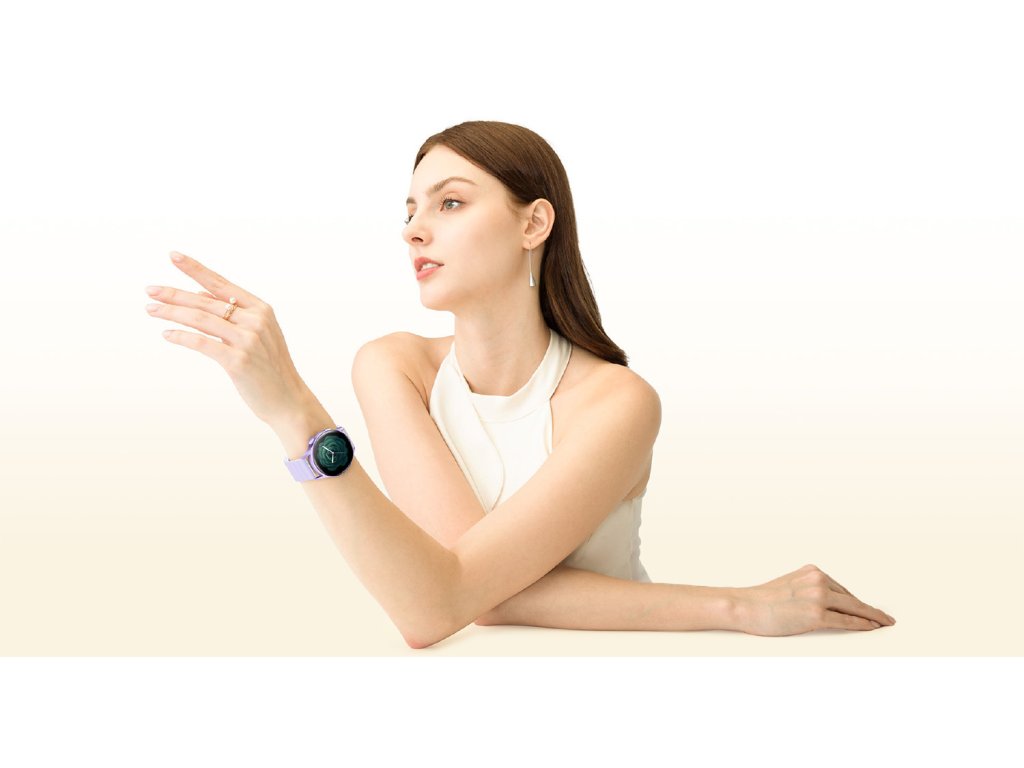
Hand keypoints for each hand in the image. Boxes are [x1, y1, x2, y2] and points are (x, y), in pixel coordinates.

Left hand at [146, 251, 312, 427]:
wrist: (288, 400)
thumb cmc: (269, 368)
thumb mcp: (257, 334)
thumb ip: (231, 314)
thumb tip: (198, 296)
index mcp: (261, 309)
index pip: (221, 284)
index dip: (195, 269)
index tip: (173, 255)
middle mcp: (255, 321)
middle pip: (206, 302)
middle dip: (174, 294)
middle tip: (150, 290)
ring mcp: (248, 340)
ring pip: (201, 319)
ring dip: (172, 313)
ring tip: (151, 309)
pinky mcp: (238, 361)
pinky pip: (202, 344)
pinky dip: (182, 337)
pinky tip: (167, 334)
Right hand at [734, 564, 895, 635]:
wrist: (745, 605)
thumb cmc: (762, 600)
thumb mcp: (789, 586)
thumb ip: (808, 590)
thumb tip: (826, 604)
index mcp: (812, 571)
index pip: (840, 589)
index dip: (855, 601)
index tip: (868, 607)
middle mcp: (818, 580)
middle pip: (850, 598)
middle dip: (869, 609)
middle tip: (884, 617)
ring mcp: (818, 597)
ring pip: (853, 608)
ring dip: (871, 617)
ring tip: (883, 623)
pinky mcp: (816, 615)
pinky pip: (846, 621)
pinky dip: (862, 625)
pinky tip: (872, 627)